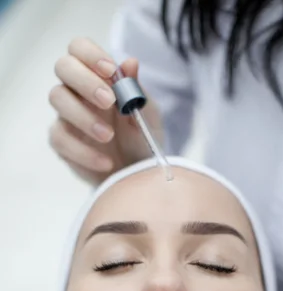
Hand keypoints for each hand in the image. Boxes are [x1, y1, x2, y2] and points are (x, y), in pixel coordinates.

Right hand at [48, 37, 163, 185]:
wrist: (136, 172)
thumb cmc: (140, 137)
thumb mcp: (147, 114)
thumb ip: (137, 90)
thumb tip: (130, 63)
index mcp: (97, 75)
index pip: (80, 48)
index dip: (91, 55)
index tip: (110, 71)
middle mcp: (76, 90)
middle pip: (64, 67)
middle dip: (85, 81)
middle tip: (109, 102)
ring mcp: (66, 115)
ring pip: (57, 98)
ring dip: (84, 117)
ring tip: (108, 136)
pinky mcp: (61, 142)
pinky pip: (60, 139)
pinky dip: (84, 152)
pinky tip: (105, 162)